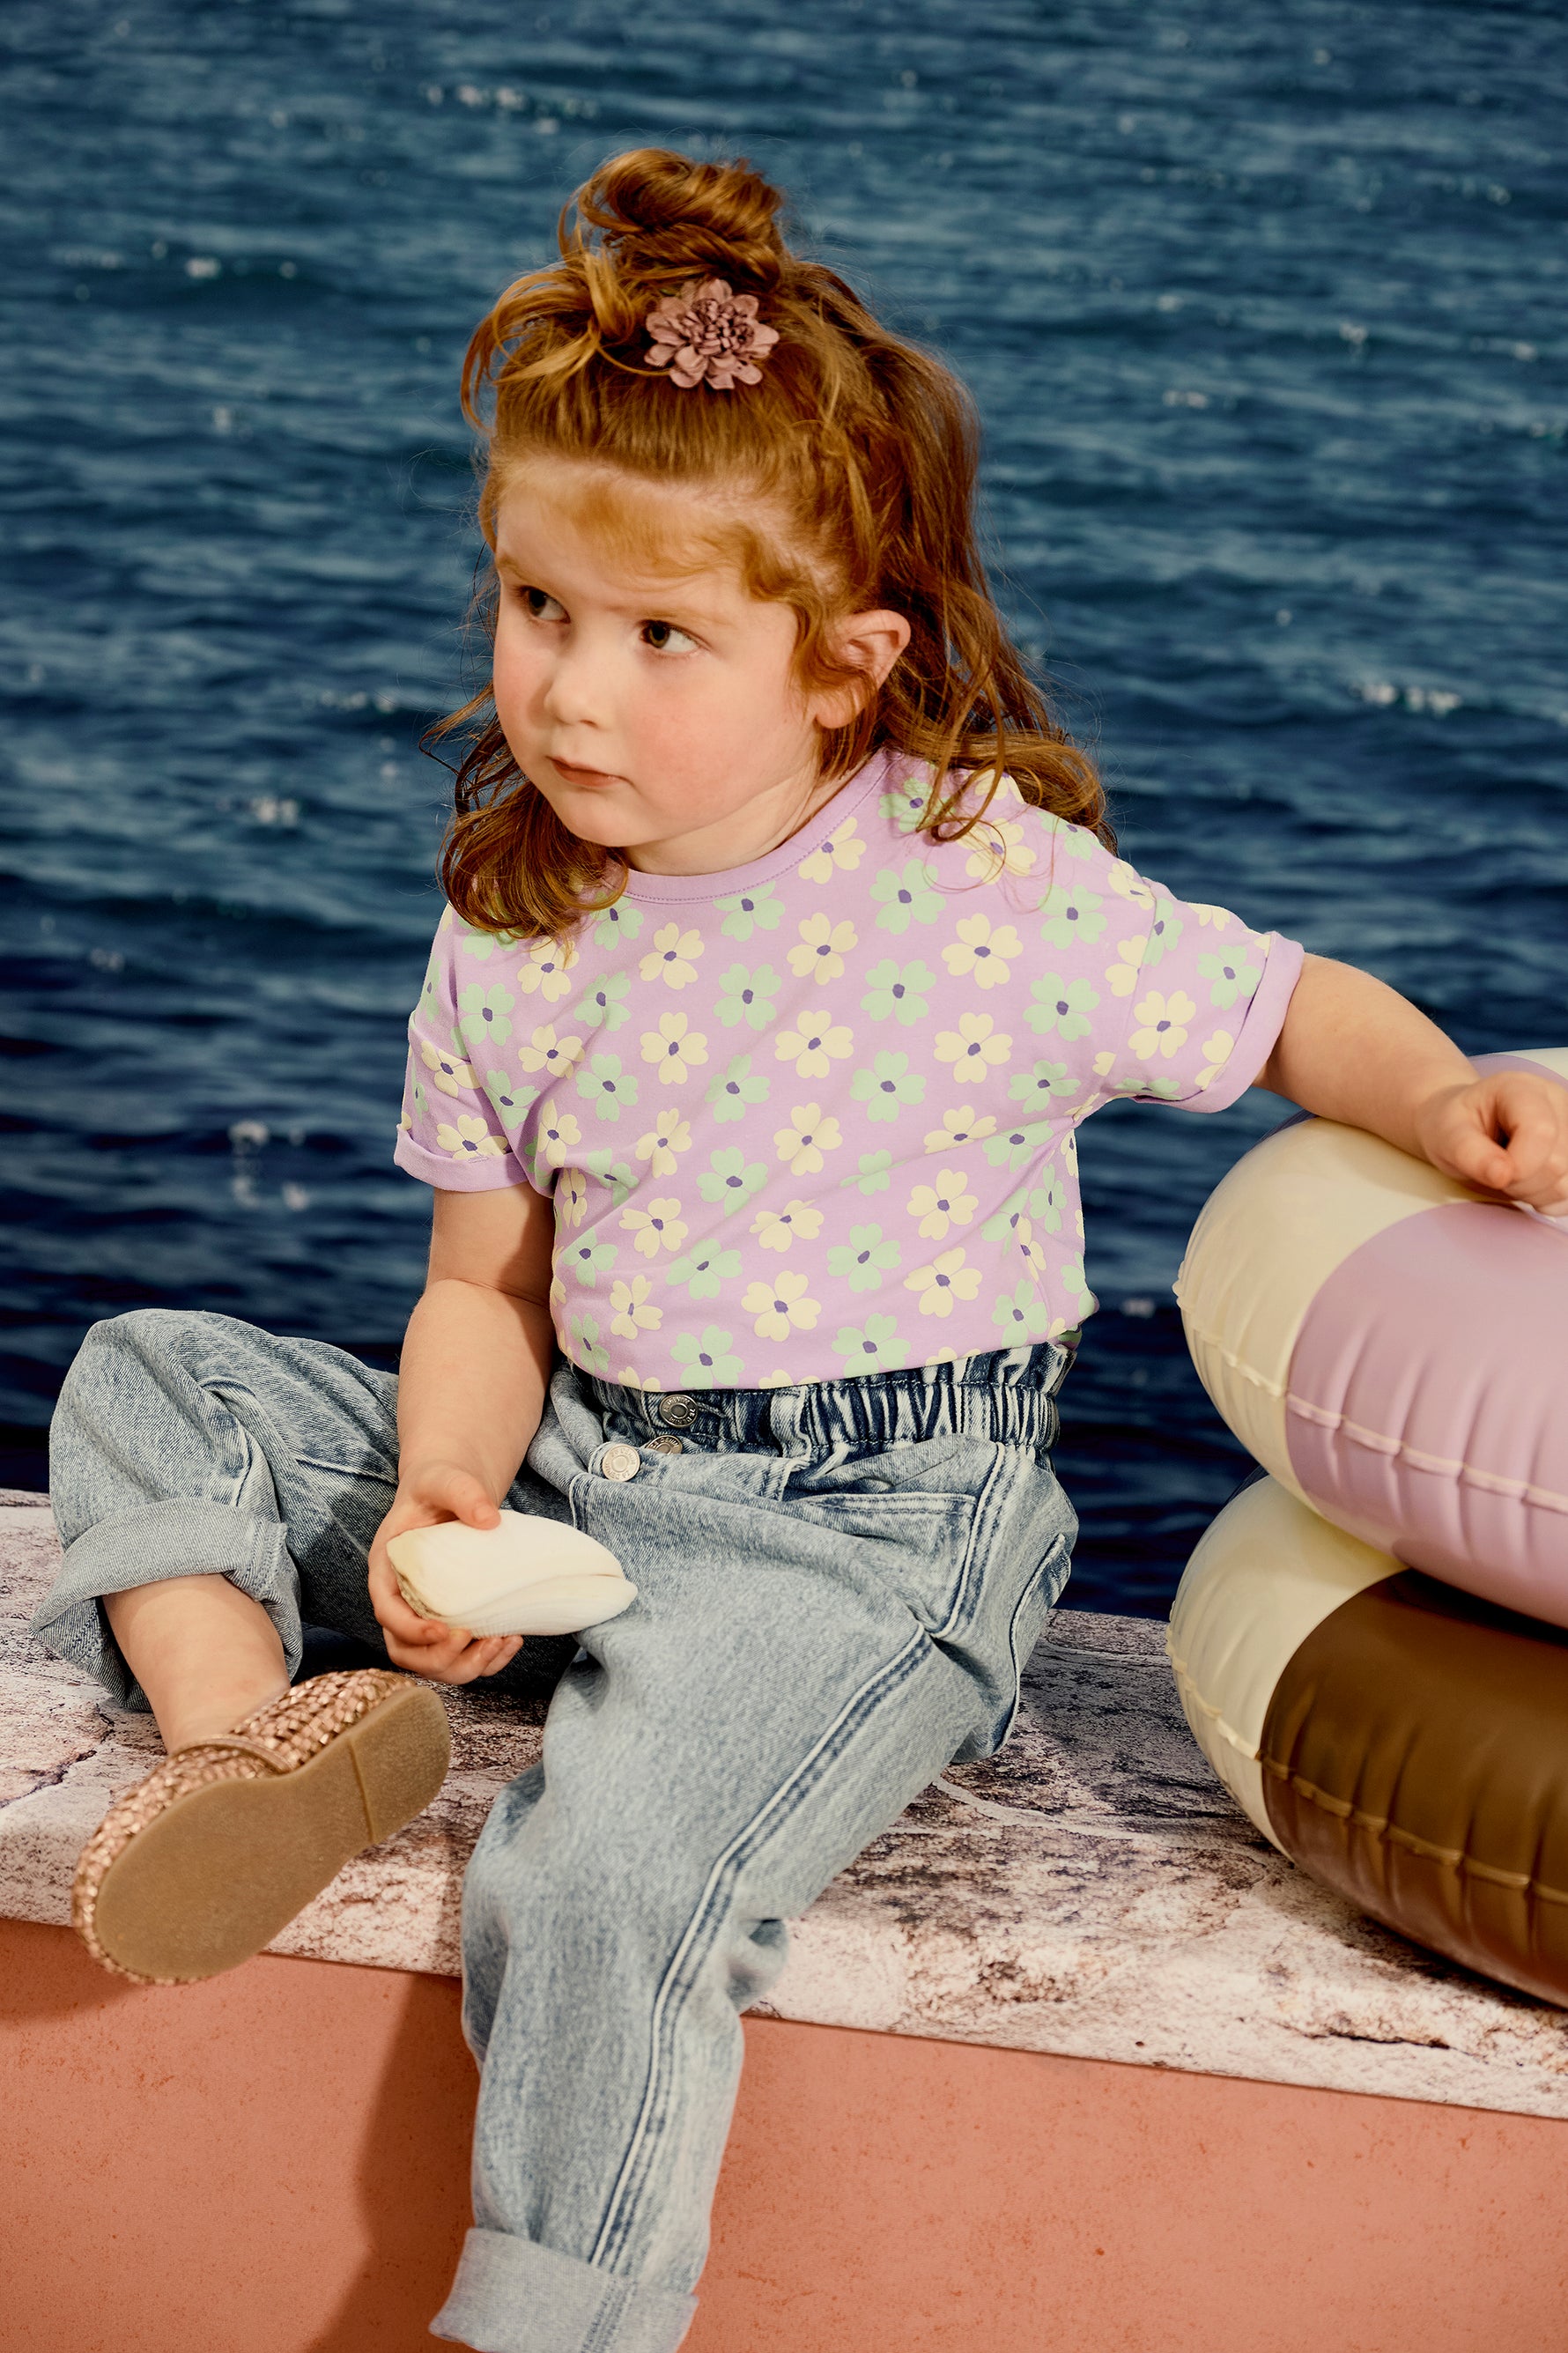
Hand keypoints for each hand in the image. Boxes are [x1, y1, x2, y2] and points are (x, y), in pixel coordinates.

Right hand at [367, 1460, 525, 1685]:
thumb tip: (489, 1519)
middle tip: (474, 1640)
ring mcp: (423, 1615)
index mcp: (387, 1569)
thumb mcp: (446, 1480)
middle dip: (438, 1659)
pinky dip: (485, 1660)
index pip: (387, 1613)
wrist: (450, 1491)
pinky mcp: (449, 1621)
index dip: (411, 1630)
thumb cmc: (439, 1485)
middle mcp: (399, 1600)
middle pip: (404, 1651)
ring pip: (431, 1664)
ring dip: (464, 1666)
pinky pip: (459, 1656)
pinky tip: (511, 1640)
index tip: (446, 1630)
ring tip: (499, 1643)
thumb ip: (463, 1492)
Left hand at [1414, 1073, 1567, 1216]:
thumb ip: (1470, 1153)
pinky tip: (1527, 1183)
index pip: (1541, 1132)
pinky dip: (1547, 1198)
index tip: (1494, 1174)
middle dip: (1521, 1183)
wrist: (1463, 1127)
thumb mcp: (1446, 1136)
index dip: (1520, 1166)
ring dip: (1534, 1192)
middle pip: (1558, 1163)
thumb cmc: (1454, 1127)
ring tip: (1510, 1175)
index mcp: (1522, 1089)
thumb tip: (1502, 1174)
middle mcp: (1556, 1102)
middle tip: (1495, 1172)